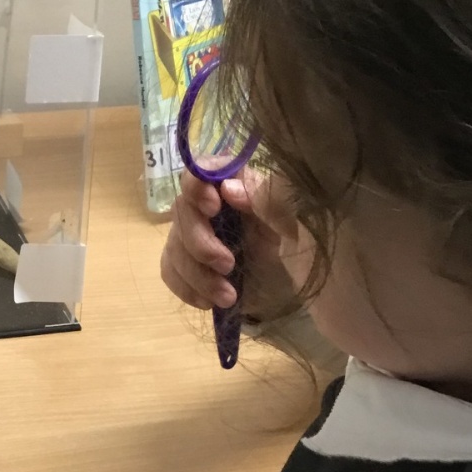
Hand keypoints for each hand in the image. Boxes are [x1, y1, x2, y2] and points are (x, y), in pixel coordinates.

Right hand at [162, 168, 289, 315]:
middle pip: (181, 210)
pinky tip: (209, 301)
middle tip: (228, 265)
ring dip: (197, 275)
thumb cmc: (302, 247)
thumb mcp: (295, 221)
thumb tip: (228, 190)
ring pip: (174, 246)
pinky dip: (186, 288)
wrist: (297, 289)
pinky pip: (170, 271)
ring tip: (228, 297)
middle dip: (200, 242)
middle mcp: (211, 205)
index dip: (198, 186)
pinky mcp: (189, 264)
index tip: (213, 208)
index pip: (202, 169)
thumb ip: (267, 200)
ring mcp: (196, 234)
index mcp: (238, 184)